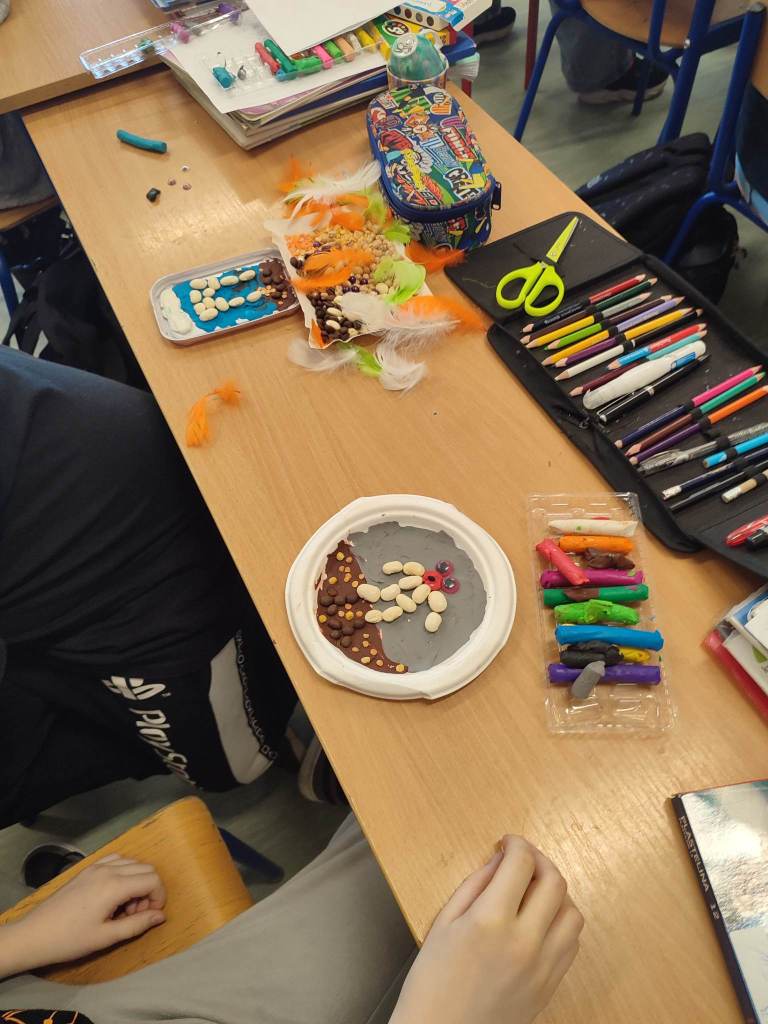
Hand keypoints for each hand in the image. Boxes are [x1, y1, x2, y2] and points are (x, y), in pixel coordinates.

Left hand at [1, 855, 165, 977]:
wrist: (35, 935)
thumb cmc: (70, 939)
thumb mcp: (106, 937)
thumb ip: (137, 925)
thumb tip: (160, 916)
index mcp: (114, 886)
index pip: (153, 880)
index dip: (159, 897)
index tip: (150, 916)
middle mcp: (108, 869)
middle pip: (146, 868)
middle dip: (149, 890)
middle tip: (135, 914)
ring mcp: (96, 867)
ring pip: (132, 863)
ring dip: (136, 882)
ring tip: (123, 907)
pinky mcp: (87, 869)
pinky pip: (115, 861)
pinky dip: (123, 873)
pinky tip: (113, 894)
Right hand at [390, 836, 582, 1023]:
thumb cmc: (432, 982)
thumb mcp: (443, 922)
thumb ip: (475, 884)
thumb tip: (500, 860)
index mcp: (490, 921)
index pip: (521, 864)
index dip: (517, 844)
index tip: (508, 842)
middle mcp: (524, 942)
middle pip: (554, 882)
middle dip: (539, 860)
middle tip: (523, 858)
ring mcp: (542, 966)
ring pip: (572, 912)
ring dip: (557, 892)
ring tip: (534, 890)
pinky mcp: (550, 985)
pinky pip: (572, 943)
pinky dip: (562, 922)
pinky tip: (541, 920)